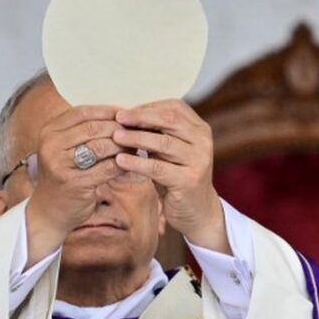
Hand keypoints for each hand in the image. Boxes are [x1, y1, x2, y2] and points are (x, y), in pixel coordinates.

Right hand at [26, 106, 125, 262]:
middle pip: (93, 128)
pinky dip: (122, 165)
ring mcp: (60, 165)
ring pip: (101, 147)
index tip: (128, 114)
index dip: (108, 111)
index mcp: (49, 131)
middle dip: (118, 129)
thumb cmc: (65, 176)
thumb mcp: (67, 148)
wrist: (50, 211)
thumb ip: (86, 131)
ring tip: (137, 147)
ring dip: (123, 146)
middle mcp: (51, 145)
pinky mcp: (74, 183)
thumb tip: (122, 114)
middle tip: (138, 131)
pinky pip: (106, 168)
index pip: (83, 112)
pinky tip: (132, 164)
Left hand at [112, 100, 230, 253]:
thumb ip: (156, 134)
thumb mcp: (169, 152)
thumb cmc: (177, 177)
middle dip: (140, 118)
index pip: (174, 107)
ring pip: (163, 142)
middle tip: (118, 118)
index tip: (126, 112)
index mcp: (200, 129)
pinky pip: (158, 168)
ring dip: (136, 138)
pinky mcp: (189, 180)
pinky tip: (120, 161)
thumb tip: (125, 117)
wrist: (197, 211)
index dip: (148, 107)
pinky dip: (137, 163)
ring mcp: (199, 161)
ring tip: (115, 137)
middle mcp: (203, 141)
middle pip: (170, 120)